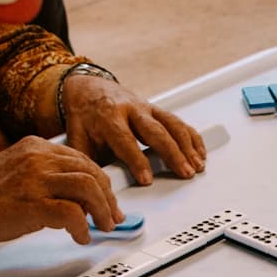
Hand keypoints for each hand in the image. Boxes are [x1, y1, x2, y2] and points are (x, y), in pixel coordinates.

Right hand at [0, 138, 119, 251]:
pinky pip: (72, 213)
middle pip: (92, 171)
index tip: (107, 202)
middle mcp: (39, 158)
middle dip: (108, 198)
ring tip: (101, 227)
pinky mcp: (31, 204)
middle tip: (112, 218)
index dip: (101, 183)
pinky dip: (83, 227)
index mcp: (36, 147)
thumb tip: (73, 201)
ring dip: (102, 211)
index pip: (83, 160)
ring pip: (89, 187)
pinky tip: (79, 237)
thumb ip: (43, 179)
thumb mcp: (15, 174)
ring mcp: (35, 180)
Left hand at [61, 73, 206, 182]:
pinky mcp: (157, 110)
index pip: (125, 141)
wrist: (87, 88)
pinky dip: (192, 137)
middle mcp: (131, 110)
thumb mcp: (76, 137)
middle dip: (173, 153)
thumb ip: (85, 162)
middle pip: (156, 131)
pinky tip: (200, 152)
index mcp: (108, 117)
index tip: (147, 179)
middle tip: (184, 172)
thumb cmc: (84, 115)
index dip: (137, 161)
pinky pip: (178, 122)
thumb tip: (91, 189)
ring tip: (197, 165)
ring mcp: (147, 108)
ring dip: (187, 146)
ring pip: (172, 124)